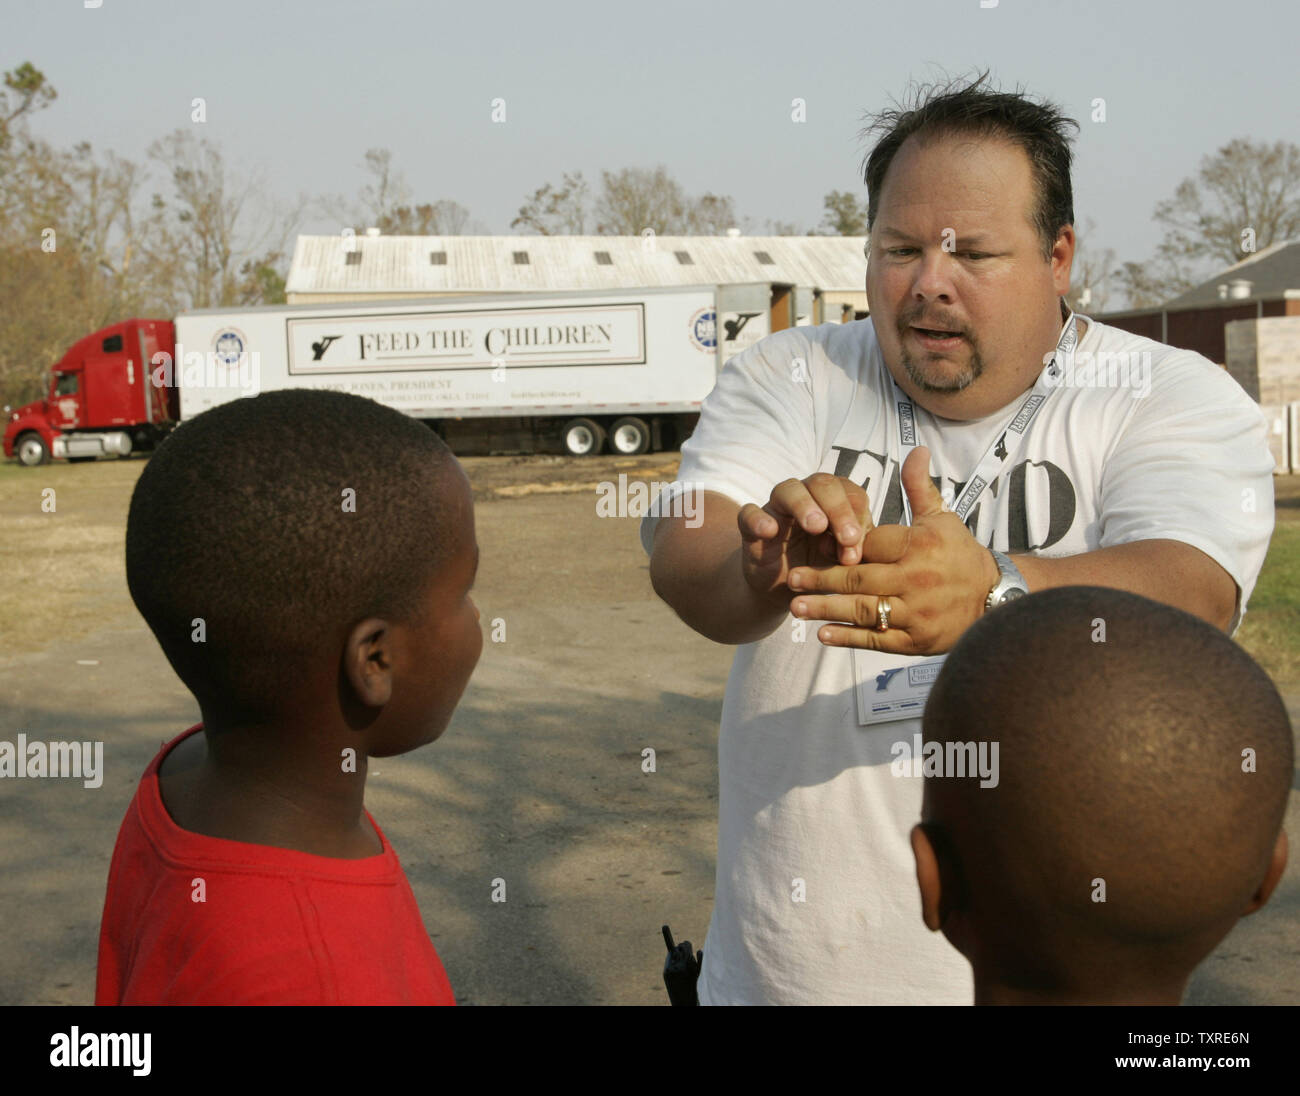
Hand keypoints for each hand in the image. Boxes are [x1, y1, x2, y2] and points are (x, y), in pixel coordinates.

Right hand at [738, 473, 870, 596]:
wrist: (785, 588)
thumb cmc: (821, 567)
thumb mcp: (843, 561)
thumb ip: (855, 551)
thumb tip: (856, 551)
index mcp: (835, 501)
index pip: (851, 493)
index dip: (857, 515)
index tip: (856, 545)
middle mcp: (806, 496)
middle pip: (822, 483)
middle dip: (838, 508)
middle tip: (847, 537)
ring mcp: (777, 509)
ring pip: (788, 489)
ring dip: (804, 505)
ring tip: (816, 527)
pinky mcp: (751, 526)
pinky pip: (749, 513)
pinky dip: (758, 519)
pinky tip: (770, 531)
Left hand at [786, 447, 999, 652]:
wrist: (994, 600)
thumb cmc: (960, 555)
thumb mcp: (943, 518)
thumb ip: (919, 487)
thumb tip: (916, 449)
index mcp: (919, 546)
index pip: (870, 544)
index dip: (841, 545)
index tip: (813, 545)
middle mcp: (916, 579)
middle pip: (859, 578)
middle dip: (822, 579)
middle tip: (792, 578)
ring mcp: (915, 612)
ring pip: (863, 610)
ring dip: (826, 609)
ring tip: (796, 607)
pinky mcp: (915, 640)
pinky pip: (876, 639)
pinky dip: (848, 637)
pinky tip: (823, 634)